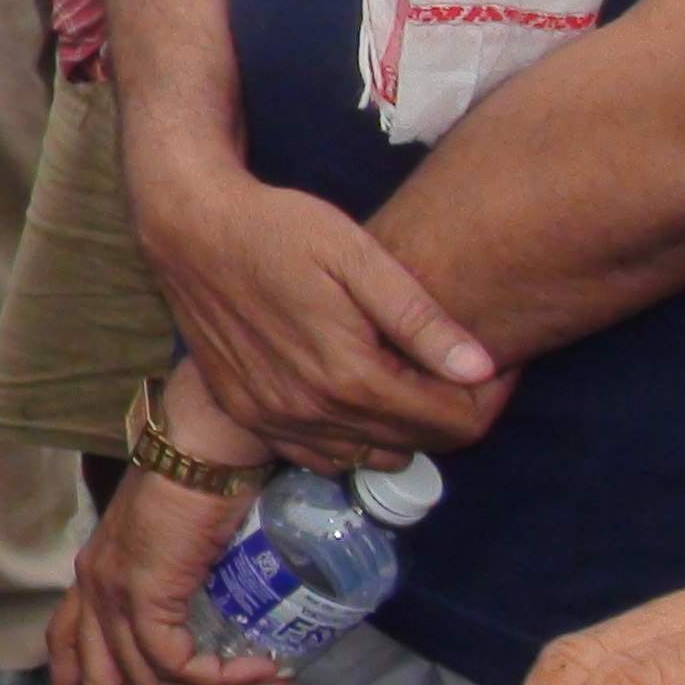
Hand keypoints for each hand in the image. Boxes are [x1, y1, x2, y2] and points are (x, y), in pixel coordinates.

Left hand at [49, 449, 292, 684]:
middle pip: (103, 684)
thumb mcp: (184, 549)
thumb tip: (225, 635)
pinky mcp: (142, 590)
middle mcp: (93, 585)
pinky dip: (220, 680)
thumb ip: (185, 589)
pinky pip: (174, 663)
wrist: (208, 444)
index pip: (65, 648)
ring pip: (146, 682)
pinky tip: (261, 674)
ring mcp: (113, 588)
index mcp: (95, 575)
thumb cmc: (206, 485)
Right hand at [132, 151, 505, 470]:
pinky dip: (351, 438)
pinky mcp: (247, 415)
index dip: (487, 398)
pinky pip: (320, 455)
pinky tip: (354, 396)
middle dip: (451, 412)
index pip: (451, 422)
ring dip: (401, 428)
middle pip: (416, 444)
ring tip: (406, 377)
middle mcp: (313, 413)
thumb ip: (420, 318)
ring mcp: (275, 420)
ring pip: (370, 455)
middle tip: (456, 366)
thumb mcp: (358, 256)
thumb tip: (482, 368)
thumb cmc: (280, 229)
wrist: (190, 228)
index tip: (494, 364)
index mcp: (349, 376)